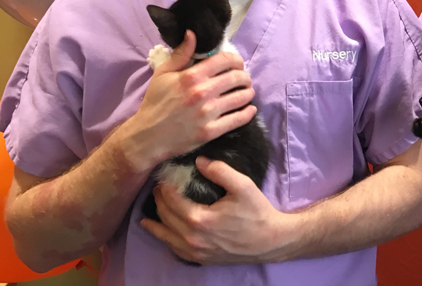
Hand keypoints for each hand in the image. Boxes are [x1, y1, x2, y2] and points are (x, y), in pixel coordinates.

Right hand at [122, 31, 257, 169]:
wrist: (147, 136)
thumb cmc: (155, 102)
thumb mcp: (163, 74)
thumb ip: (181, 53)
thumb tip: (193, 33)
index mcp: (191, 76)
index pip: (225, 60)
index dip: (237, 60)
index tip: (238, 64)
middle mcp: (202, 92)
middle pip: (237, 78)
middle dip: (244, 77)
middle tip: (244, 79)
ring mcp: (207, 113)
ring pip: (241, 97)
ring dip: (248, 93)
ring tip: (246, 92)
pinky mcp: (210, 131)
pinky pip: (238, 119)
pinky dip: (248, 112)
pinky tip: (249, 109)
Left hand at [142, 157, 290, 264]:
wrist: (269, 241)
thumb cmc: (257, 212)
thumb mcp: (243, 186)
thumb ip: (220, 171)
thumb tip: (199, 160)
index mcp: (199, 219)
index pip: (171, 200)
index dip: (165, 187)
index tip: (163, 177)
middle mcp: (192, 238)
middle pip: (165, 216)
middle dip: (158, 200)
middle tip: (158, 188)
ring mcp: (194, 252)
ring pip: (165, 236)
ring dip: (156, 221)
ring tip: (152, 210)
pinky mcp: (199, 259)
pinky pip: (173, 249)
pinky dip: (165, 238)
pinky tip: (163, 231)